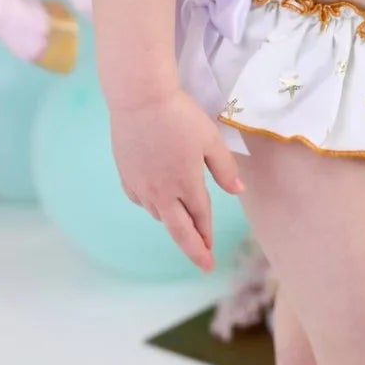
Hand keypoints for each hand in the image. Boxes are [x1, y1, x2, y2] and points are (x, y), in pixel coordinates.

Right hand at [109, 87, 243, 273]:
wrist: (139, 100)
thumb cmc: (179, 116)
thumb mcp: (211, 140)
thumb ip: (225, 169)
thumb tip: (238, 192)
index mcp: (187, 184)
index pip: (201, 218)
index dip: (208, 237)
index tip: (212, 255)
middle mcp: (163, 193)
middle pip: (179, 231)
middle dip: (193, 250)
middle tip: (203, 265)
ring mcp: (141, 187)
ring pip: (159, 215)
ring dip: (174, 223)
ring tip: (184, 224)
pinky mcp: (126, 177)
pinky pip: (141, 201)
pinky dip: (153, 206)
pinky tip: (157, 201)